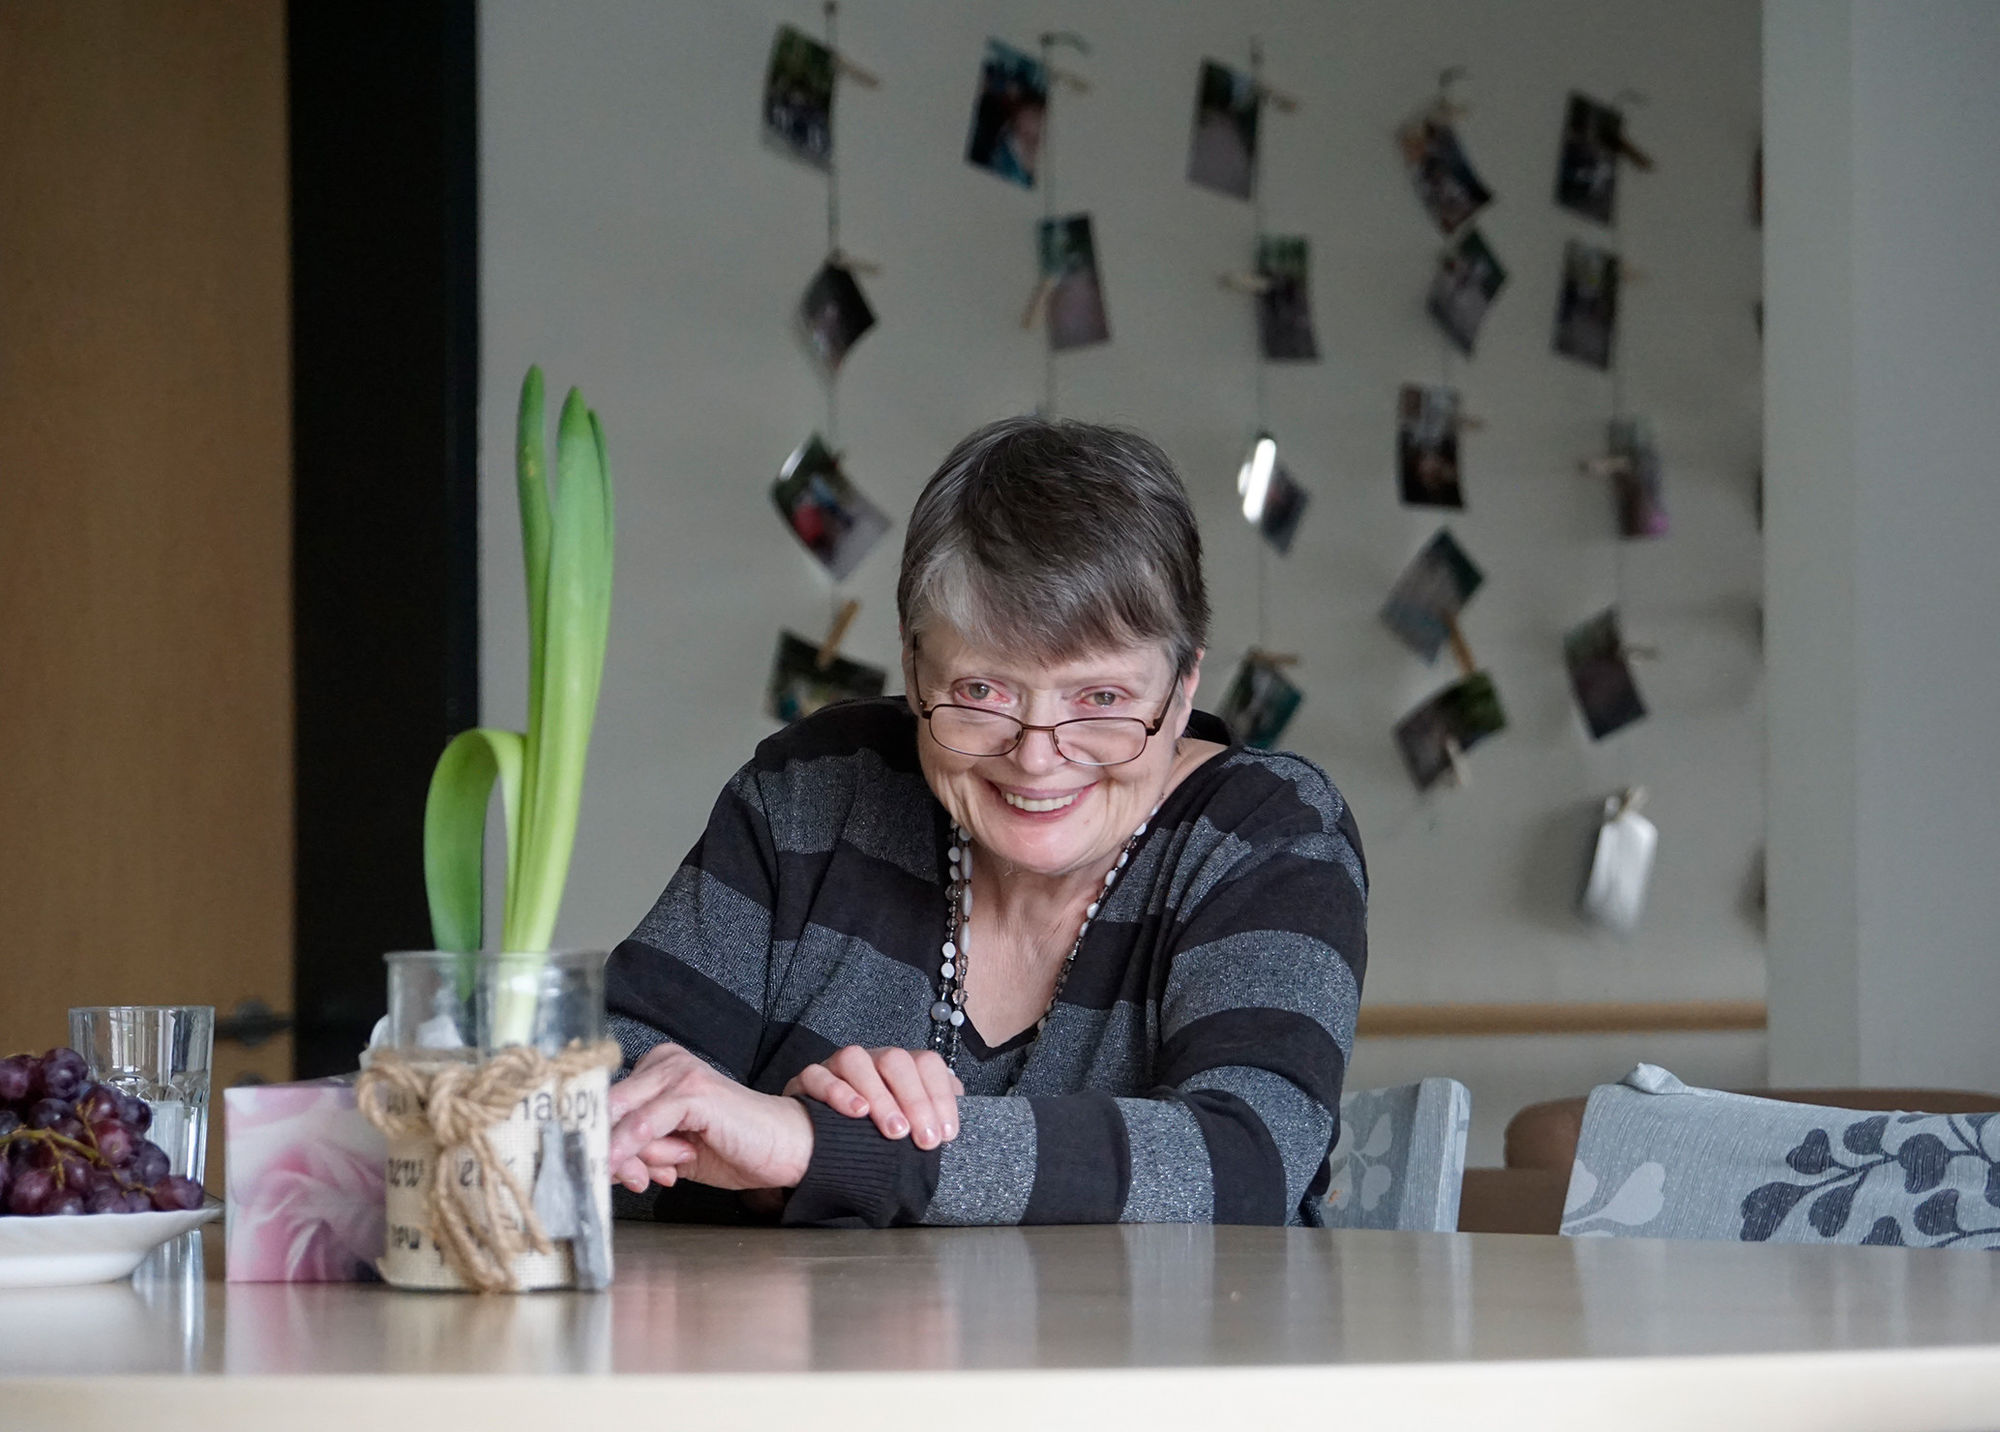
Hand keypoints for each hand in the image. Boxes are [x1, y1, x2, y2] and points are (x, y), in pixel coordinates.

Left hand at [606, 1043, 813, 1194]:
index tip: (590, 1171)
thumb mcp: (672, 1152)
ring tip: (666, 1173)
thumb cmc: (732, 1147)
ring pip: (622, 1119)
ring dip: (629, 1159)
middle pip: (607, 1109)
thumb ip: (637, 1150)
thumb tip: (597, 1164)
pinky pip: (644, 1125)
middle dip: (603, 1150)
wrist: (783, 1148)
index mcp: (656, 1069)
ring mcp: (679, 1072)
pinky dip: (633, 1151)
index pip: (606, 1105)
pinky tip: (646, 1173)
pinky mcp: (693, 1091)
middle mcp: (664, 1062)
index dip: (596, 1141)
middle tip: (609, 1179)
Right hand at [782, 1045, 962, 1150]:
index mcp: (900, 1066)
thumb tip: (950, 1127)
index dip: (941, 1096)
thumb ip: (932, 1119)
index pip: (928, 1064)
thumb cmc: (874, 1132)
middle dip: (915, 1100)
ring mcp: (837, 1066)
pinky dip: (837, 1091)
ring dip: (879, 1095)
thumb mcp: (908, 1127)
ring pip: (855, 1060)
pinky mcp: (807, 1079)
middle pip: (895, 1060)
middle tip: (924, 1140)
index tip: (946, 1135)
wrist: (818, 1139)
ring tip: (894, 1131)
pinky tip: (855, 1113)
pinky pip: (817, 1075)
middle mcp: (870, 1060)